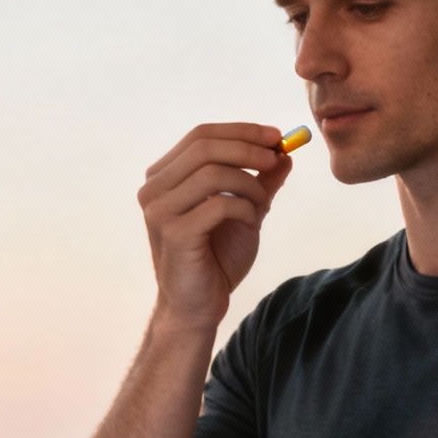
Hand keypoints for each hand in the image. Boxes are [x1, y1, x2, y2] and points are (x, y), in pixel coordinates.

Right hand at [137, 123, 294, 331]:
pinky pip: (219, 205)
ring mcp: (159, 211)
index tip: (276, 136)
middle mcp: (153, 189)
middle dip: (247, 147)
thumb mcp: (245, 212)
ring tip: (263, 201)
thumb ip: (260, 182)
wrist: (198, 306)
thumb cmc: (215, 259)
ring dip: (249, 182)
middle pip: (204, 146)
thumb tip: (284, 152)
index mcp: (163, 177)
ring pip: (212, 173)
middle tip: (277, 156)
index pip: (201, 136)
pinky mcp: (174, 233)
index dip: (241, 131)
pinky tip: (251, 222)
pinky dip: (244, 208)